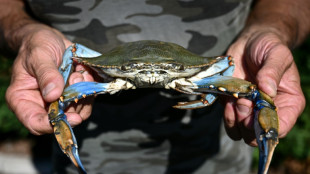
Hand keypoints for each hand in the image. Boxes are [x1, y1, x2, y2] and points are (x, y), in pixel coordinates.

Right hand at [5, 24, 93, 134]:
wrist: (50, 38)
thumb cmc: (37, 44)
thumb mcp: (39, 55)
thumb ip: (46, 74)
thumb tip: (53, 95)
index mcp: (23, 98)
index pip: (35, 122)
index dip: (53, 125)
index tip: (72, 118)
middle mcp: (41, 104)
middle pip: (61, 119)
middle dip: (74, 103)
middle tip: (76, 79)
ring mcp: (59, 101)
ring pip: (77, 111)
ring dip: (83, 94)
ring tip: (78, 73)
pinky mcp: (73, 95)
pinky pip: (86, 100)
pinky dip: (90, 89)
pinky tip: (84, 73)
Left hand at [224, 28, 305, 145]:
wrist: (249, 42)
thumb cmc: (268, 46)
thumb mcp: (277, 54)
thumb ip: (273, 71)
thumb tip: (267, 90)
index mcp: (288, 103)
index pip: (280, 127)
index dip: (266, 126)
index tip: (256, 113)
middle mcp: (269, 111)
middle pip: (258, 135)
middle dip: (248, 123)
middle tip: (243, 103)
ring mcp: (250, 110)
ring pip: (241, 133)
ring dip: (235, 121)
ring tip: (235, 101)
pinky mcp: (233, 106)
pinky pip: (229, 122)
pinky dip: (226, 115)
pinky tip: (227, 100)